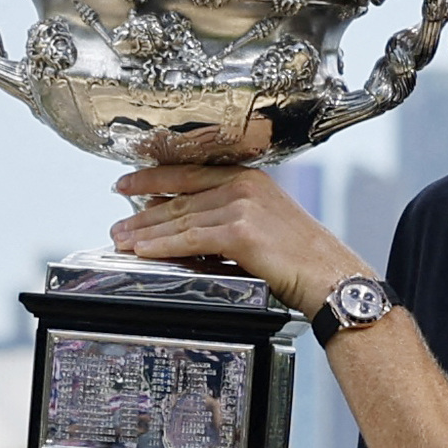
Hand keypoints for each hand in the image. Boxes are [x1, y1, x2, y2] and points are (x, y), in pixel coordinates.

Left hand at [109, 165, 371, 314]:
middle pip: (180, 197)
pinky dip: (161, 245)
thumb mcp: (265, 224)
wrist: (330, 276)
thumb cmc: (302, 259)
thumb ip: (228, 217)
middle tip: (117, 225)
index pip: (190, 172)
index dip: (152, 177)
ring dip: (145, 232)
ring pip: (180, 218)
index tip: (126, 183)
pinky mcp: (240, 231)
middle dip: (142, 213)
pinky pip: (189, 238)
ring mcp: (242, 206)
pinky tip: (144, 251)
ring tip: (122, 241)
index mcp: (250, 178)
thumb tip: (187, 222)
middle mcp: (244, 185)